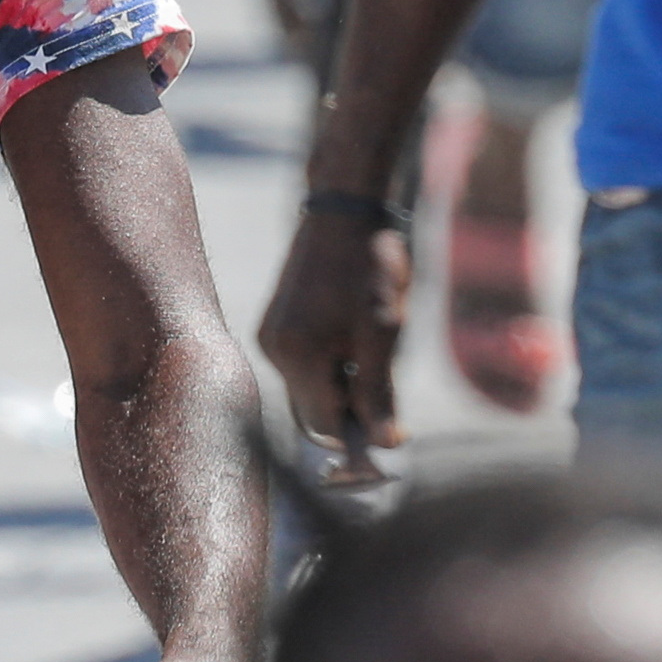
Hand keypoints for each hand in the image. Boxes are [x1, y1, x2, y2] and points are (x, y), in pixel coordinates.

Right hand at [255, 198, 414, 485]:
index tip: (391, 445)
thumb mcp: (383, 335)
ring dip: (341, 393)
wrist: (345, 214)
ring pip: (307, 393)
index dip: (357, 447)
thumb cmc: (368, 271)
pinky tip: (353, 344)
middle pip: (312, 415)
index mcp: (298, 356)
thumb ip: (379, 395)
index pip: (323, 430)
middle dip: (349, 419)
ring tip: (372, 360)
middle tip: (389, 404)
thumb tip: (384, 446)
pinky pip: (301, 369)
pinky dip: (329, 372)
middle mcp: (275, 351)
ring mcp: (271, 337)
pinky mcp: (275, 326)